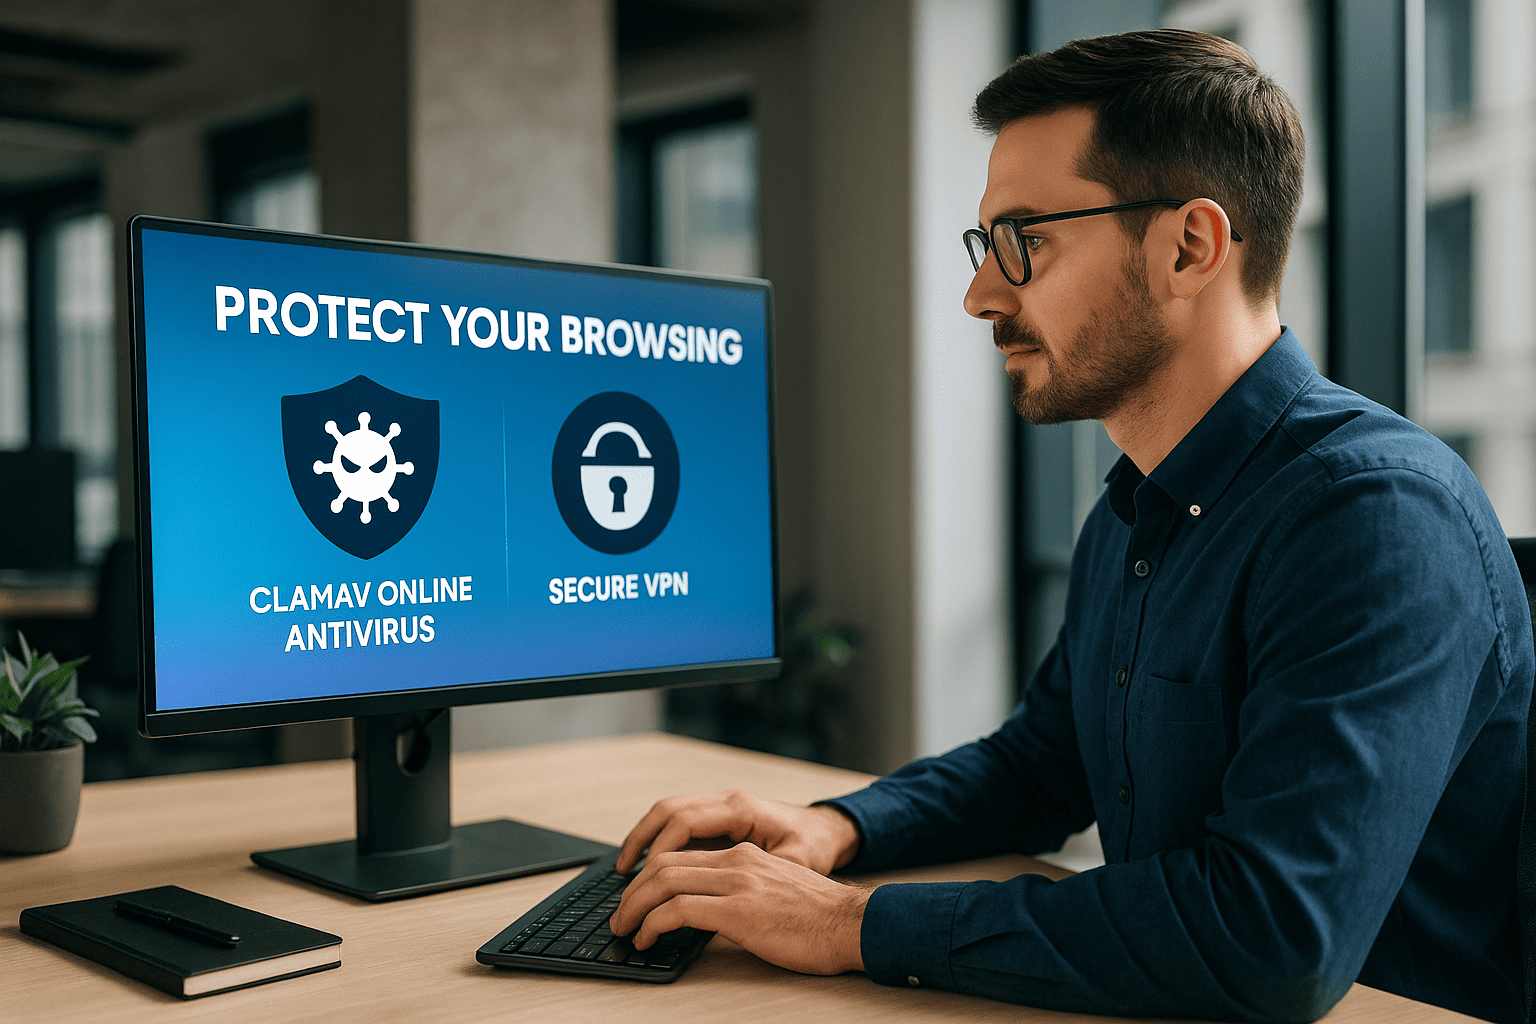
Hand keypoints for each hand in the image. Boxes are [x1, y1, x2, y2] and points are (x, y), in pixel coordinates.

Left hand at [610, 841, 871, 974]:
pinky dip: (654, 923)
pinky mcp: (739, 911)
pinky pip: (679, 910)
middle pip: (663, 864)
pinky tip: (649, 938)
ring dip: (635, 907)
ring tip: (626, 929)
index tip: (635, 897)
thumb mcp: (774, 891)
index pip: (680, 854)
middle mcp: (737, 860)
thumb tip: (706, 914)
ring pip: (663, 882)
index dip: (648, 875)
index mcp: (744, 854)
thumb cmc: (818, 917)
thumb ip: (741, 891)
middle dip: (632, 891)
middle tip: (620, 916)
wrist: (852, 924)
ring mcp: (737, 883)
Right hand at [615, 789, 860, 874]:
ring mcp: (721, 808)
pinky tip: (649, 866)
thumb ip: (756, 877)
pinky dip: (659, 841)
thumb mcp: (792, 864)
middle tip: (620, 875)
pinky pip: (679, 824)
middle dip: (639, 841)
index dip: (657, 849)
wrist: (829, 831)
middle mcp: (726, 802)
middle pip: (667, 811)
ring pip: (668, 814)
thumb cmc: (814, 847)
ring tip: (624, 871)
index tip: (641, 878)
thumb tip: (720, 899)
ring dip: (643, 839)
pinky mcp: (719, 819)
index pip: (684, 822)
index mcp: (740, 809)